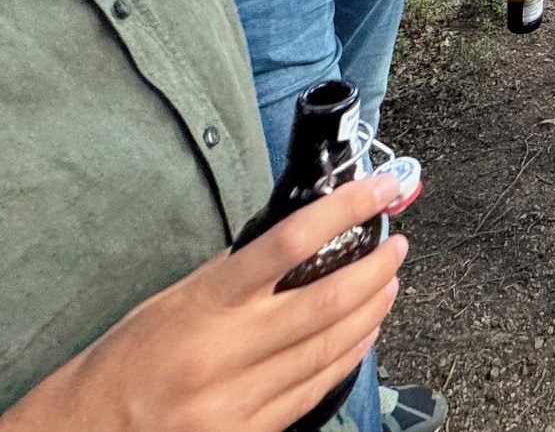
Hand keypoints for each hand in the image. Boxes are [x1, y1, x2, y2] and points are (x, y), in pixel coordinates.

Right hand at [4, 174, 406, 431]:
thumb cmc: (122, 364)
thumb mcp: (171, 302)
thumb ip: (232, 276)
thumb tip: (294, 244)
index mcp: (204, 307)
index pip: (288, 244)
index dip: (343, 210)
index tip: (377, 189)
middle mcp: (225, 354)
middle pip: (328, 302)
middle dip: (375, 269)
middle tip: (396, 247)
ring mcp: (238, 401)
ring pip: (330, 348)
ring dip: (371, 312)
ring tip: (388, 284)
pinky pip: (315, 390)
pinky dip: (347, 357)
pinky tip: (363, 335)